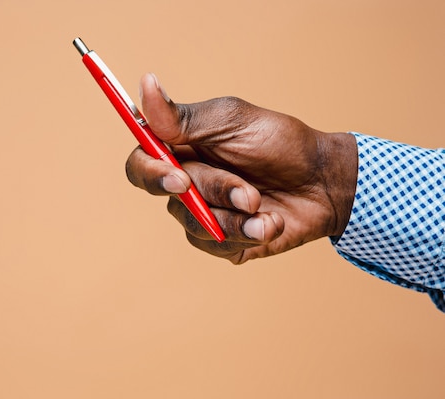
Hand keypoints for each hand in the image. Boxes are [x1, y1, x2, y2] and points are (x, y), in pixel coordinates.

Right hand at [125, 73, 357, 263]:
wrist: (323, 181)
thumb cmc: (279, 142)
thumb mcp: (232, 121)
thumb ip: (184, 116)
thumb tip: (145, 85)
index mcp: (181, 149)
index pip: (140, 165)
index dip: (150, 173)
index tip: (179, 177)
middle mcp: (186, 183)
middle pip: (172, 196)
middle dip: (215, 191)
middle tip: (249, 192)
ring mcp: (204, 214)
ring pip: (194, 225)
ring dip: (235, 217)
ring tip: (265, 207)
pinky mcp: (224, 241)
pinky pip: (216, 247)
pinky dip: (247, 235)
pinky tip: (271, 222)